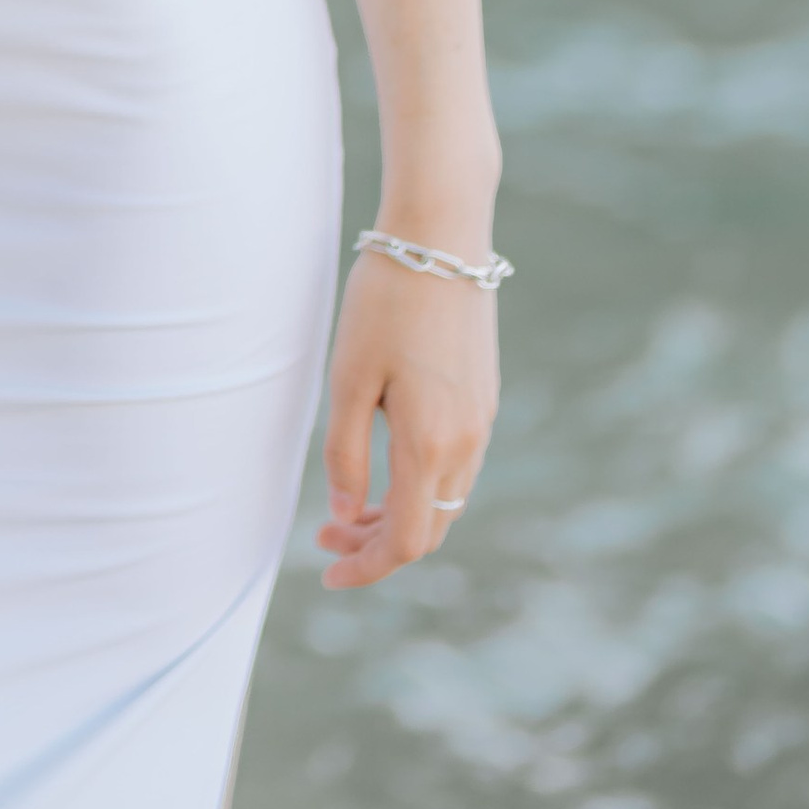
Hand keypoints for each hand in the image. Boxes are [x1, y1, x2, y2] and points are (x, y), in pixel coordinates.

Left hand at [314, 243, 498, 587]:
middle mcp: (468, 441)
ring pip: (446, 498)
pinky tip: (384, 464)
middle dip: (378, 545)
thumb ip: (347, 455)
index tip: (326, 572)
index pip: (407, 541)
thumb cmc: (384, 301)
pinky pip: (456, 465)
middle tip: (325, 537)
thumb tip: (347, 518)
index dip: (367, 568)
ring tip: (349, 507)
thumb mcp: (348, 379)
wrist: (441, 236)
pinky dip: (421, 484)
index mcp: (432, 443)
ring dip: (400, 514)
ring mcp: (483, 419)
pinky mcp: (484, 396)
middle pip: (430, 528)